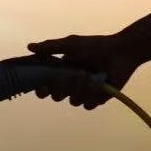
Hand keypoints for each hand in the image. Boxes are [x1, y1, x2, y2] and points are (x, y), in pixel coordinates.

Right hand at [26, 33, 142, 108]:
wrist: (121, 52)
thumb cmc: (95, 46)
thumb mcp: (71, 44)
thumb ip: (50, 47)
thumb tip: (30, 47)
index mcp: (61, 72)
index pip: (45, 86)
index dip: (41, 89)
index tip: (42, 87)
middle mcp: (71, 84)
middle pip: (57, 97)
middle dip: (63, 87)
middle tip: (72, 75)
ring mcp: (84, 92)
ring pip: (73, 101)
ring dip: (80, 89)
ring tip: (89, 76)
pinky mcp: (98, 98)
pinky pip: (88, 105)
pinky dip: (93, 95)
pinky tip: (99, 84)